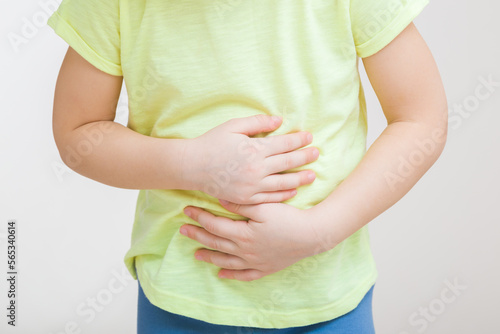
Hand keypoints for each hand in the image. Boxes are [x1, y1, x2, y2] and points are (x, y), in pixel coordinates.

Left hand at [179, 199, 329, 281]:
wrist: (312, 235)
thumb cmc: (289, 218)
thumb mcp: (264, 206)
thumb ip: (241, 204)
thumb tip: (220, 199)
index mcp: (243, 234)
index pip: (215, 225)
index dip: (200, 217)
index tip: (187, 211)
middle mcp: (245, 251)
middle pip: (216, 243)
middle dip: (198, 236)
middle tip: (183, 230)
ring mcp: (255, 262)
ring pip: (226, 261)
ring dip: (210, 257)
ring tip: (196, 254)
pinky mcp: (266, 268)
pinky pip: (244, 275)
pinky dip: (231, 275)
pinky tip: (221, 274)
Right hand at [183, 114, 318, 203]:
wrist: (191, 166)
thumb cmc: (211, 142)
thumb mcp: (233, 126)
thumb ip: (257, 123)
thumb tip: (279, 121)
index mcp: (254, 149)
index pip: (284, 144)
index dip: (299, 140)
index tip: (309, 137)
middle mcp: (256, 169)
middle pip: (288, 163)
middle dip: (305, 157)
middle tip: (317, 153)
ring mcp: (252, 186)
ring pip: (283, 183)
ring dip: (300, 178)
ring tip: (313, 175)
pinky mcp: (246, 198)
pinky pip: (270, 198)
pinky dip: (283, 195)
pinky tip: (293, 191)